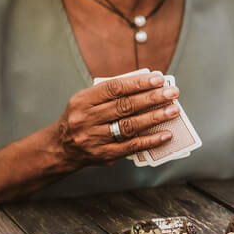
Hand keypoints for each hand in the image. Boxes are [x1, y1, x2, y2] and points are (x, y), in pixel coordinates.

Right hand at [54, 70, 178, 165]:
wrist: (60, 148)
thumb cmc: (81, 119)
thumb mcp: (87, 101)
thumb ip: (112, 93)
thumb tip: (149, 85)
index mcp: (82, 101)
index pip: (114, 88)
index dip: (138, 83)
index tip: (159, 79)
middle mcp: (86, 119)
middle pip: (124, 106)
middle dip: (152, 99)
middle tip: (172, 93)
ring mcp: (93, 138)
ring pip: (129, 126)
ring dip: (154, 118)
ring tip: (173, 110)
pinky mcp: (103, 154)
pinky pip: (131, 147)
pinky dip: (150, 140)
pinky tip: (166, 134)